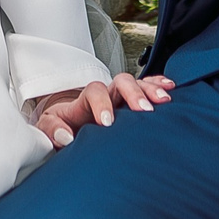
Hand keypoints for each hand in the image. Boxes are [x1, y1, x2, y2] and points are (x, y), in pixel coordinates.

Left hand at [28, 71, 174, 146]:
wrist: (68, 124)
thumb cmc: (60, 128)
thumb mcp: (48, 128)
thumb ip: (52, 130)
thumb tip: (65, 137)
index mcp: (84, 100)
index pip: (94, 92)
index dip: (102, 104)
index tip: (107, 123)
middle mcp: (106, 93)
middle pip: (121, 82)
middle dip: (133, 94)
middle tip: (144, 111)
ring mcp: (121, 96)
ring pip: (138, 84)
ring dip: (151, 90)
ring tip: (165, 100)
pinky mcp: (132, 102)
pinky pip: (147, 87)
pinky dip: (158, 85)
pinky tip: (170, 88)